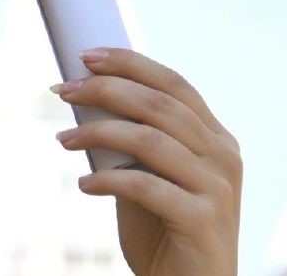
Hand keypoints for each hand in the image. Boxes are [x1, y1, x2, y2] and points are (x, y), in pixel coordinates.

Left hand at [52, 48, 241, 275]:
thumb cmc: (162, 231)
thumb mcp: (148, 176)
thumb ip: (132, 140)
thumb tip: (83, 96)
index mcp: (216, 140)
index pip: (174, 84)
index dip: (130, 63)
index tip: (86, 55)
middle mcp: (224, 158)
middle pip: (160, 105)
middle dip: (105, 90)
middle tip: (61, 91)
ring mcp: (218, 189)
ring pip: (151, 140)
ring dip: (98, 132)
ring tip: (63, 139)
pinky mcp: (203, 221)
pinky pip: (146, 186)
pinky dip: (109, 180)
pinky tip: (84, 183)